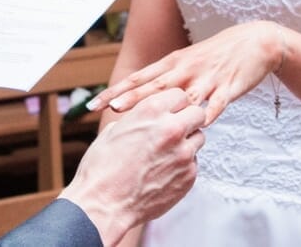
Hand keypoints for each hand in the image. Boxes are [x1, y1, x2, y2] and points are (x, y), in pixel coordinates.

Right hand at [61, 88, 204, 243]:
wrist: (103, 205)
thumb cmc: (102, 168)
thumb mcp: (114, 130)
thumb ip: (138, 119)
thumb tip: (148, 117)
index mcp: (151, 111)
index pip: (180, 95)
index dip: (174, 104)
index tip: (170, 112)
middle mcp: (172, 128)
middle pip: (197, 113)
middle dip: (188, 119)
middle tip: (175, 130)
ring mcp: (183, 154)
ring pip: (199, 138)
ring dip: (187, 142)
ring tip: (166, 153)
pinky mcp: (188, 176)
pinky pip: (194, 163)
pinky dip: (183, 165)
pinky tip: (163, 172)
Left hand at [88, 21, 280, 126]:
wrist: (255, 42)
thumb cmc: (215, 56)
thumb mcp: (186, 63)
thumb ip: (165, 80)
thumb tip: (138, 97)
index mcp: (173, 63)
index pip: (138, 78)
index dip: (116, 91)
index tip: (94, 103)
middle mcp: (186, 68)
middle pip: (154, 85)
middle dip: (132, 97)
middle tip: (111, 109)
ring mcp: (207, 77)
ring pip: (184, 94)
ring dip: (167, 106)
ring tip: (150, 119)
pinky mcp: (228, 86)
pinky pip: (219, 101)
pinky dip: (211, 111)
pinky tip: (204, 123)